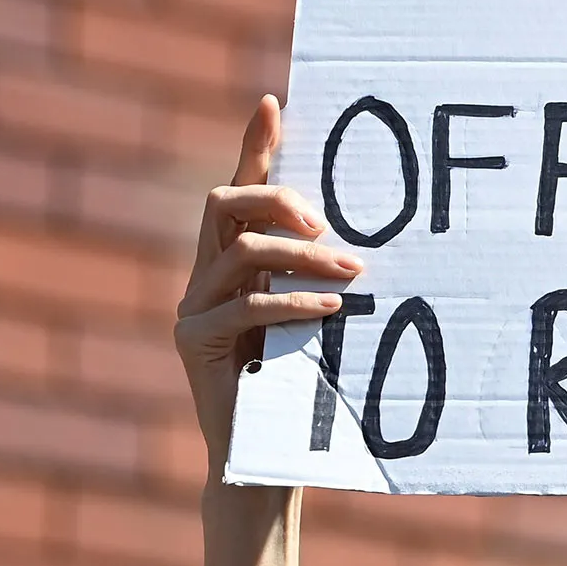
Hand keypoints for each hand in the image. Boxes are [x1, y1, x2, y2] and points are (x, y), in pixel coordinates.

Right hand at [175, 94, 362, 475]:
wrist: (264, 464)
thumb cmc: (304, 393)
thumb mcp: (321, 326)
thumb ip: (326, 283)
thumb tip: (373, 246)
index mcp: (234, 264)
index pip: (240, 190)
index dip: (254, 146)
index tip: (274, 101)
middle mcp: (205, 276)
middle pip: (225, 202)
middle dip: (281, 199)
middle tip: (331, 225)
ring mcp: (194, 307)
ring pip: (241, 250)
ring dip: (302, 255)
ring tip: (354, 272)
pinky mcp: (193, 342)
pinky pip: (244, 306)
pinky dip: (292, 302)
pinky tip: (332, 308)